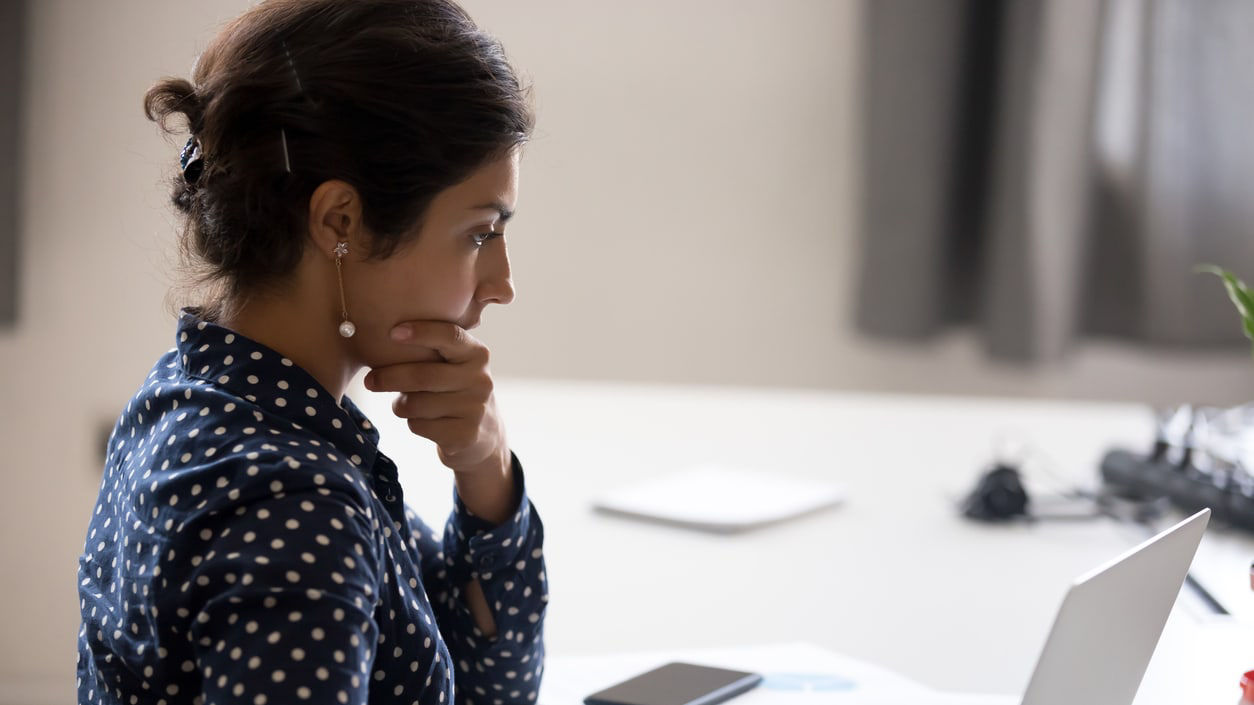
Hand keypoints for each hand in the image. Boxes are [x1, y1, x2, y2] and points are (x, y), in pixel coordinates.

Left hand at [362, 321, 506, 474]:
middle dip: (389, 378)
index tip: (393, 333)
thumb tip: (382, 341)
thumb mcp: (454, 364)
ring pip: (416, 404)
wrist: (483, 433)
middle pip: (422, 376)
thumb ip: (431, 351)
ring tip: (406, 403)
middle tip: (370, 380)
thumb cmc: (454, 389)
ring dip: (400, 405)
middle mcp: (480, 379)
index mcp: (477, 354)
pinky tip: (424, 421)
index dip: (421, 332)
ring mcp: (475, 409)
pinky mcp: (465, 435)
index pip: (450, 336)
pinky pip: (419, 426)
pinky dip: (413, 423)